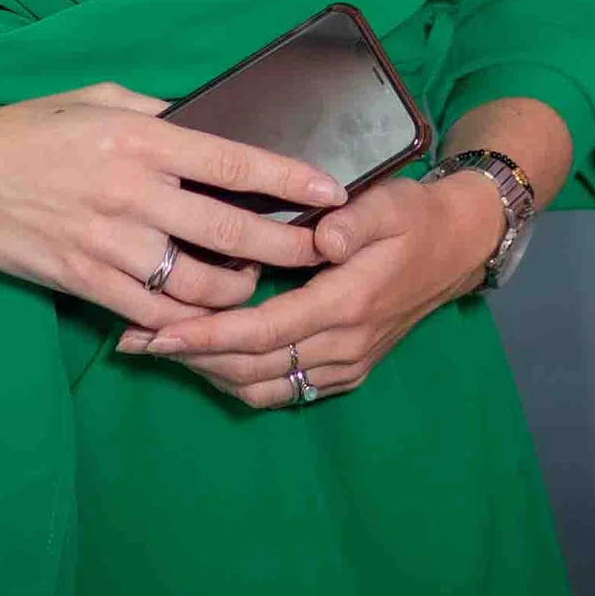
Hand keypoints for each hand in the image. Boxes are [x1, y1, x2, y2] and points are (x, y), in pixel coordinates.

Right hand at [0, 84, 341, 335]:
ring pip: (201, 284)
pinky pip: (156, 313)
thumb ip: (157, 112)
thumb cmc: (29, 131)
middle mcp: (133, 192)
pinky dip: (189, 319)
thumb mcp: (97, 99)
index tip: (332, 191)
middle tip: (322, 254)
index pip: (235, 160)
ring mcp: (110, 242)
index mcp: (142, 139)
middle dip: (288, 247)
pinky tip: (205, 313)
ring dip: (241, 290)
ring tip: (255, 282)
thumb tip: (207, 123)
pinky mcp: (87, 281)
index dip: (290, 179)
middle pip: (232, 231)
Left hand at [121, 167, 501, 405]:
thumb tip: (324, 238)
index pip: (262, 331)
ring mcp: (346, 364)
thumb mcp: (391, 204)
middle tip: (136, 341)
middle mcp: (343, 345)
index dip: (205, 335)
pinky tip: (210, 358)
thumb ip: (356, 220)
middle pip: (251, 368)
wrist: (458, 247)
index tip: (156, 331)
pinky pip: (284, 391)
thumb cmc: (414, 217)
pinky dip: (241, 380)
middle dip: (191, 358)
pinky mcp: (346, 371)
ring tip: (163, 349)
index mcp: (346, 303)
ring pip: (263, 387)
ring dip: (211, 373)